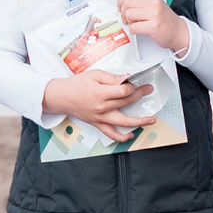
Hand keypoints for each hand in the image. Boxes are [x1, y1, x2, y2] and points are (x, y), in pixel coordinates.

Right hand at [43, 70, 157, 137]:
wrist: (61, 97)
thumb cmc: (76, 85)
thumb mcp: (94, 75)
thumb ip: (111, 78)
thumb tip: (126, 78)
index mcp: (100, 93)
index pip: (123, 91)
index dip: (131, 86)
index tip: (133, 82)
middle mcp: (102, 107)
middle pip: (126, 103)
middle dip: (140, 95)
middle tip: (149, 90)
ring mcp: (100, 118)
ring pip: (123, 123)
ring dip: (140, 122)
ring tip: (151, 119)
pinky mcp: (98, 124)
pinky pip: (111, 134)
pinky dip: (122, 137)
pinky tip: (131, 134)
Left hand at [117, 0, 188, 54]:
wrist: (178, 32)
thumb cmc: (165, 19)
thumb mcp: (152, 4)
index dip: (121, 1)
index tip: (122, 8)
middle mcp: (154, 2)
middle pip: (126, 3)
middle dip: (123, 13)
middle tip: (127, 18)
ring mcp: (154, 14)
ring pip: (128, 14)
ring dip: (128, 22)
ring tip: (134, 24)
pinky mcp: (154, 26)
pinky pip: (133, 27)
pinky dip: (133, 30)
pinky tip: (139, 29)